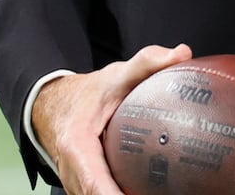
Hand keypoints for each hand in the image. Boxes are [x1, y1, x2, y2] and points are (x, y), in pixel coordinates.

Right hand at [33, 43, 193, 194]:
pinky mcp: (84, 189)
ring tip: (156, 191)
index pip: (97, 185)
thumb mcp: (114, 77)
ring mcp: (77, 185)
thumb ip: (146, 63)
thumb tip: (181, 54)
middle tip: (163, 193)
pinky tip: (143, 191)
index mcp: (77, 148)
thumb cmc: (84, 96)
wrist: (53, 106)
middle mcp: (73, 174)